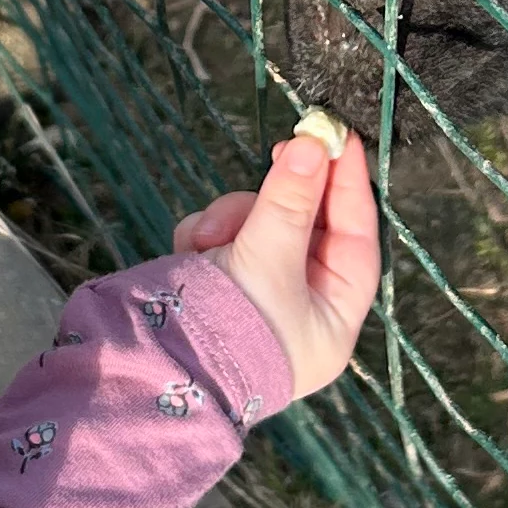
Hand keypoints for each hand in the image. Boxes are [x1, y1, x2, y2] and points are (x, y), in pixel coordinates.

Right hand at [171, 121, 379, 400]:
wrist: (151, 369)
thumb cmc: (230, 327)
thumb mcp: (269, 257)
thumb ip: (292, 199)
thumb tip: (316, 145)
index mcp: (332, 315)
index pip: (356, 236)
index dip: (349, 185)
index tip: (342, 138)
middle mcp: (299, 308)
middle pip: (304, 225)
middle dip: (278, 198)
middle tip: (280, 152)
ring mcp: (255, 297)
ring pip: (257, 224)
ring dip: (231, 219)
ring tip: (206, 240)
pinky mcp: (215, 288)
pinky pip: (221, 239)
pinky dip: (204, 237)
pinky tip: (190, 250)